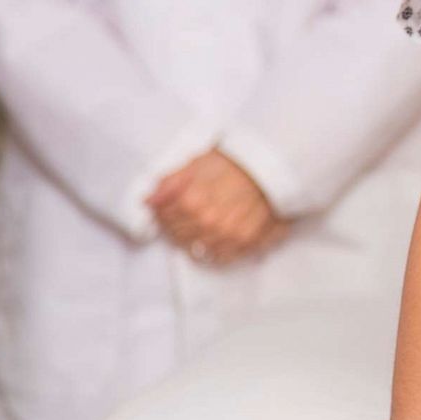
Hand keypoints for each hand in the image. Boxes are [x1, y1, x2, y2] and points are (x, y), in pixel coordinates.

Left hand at [147, 149, 288, 265]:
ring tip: (202, 224)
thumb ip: (170, 182)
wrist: (272, 167)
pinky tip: (215, 237)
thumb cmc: (235, 162)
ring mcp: (226, 235)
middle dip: (176, 226)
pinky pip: (219, 257)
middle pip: (177, 236)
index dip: (163, 212)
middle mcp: (207, 222)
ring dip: (194, 239)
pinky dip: (213, 251)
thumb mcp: (198, 162)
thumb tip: (147, 201)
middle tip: (187, 214)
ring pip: (196, 249)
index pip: (163, 218)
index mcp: (191, 201)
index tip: (169, 206)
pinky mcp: (244, 243)